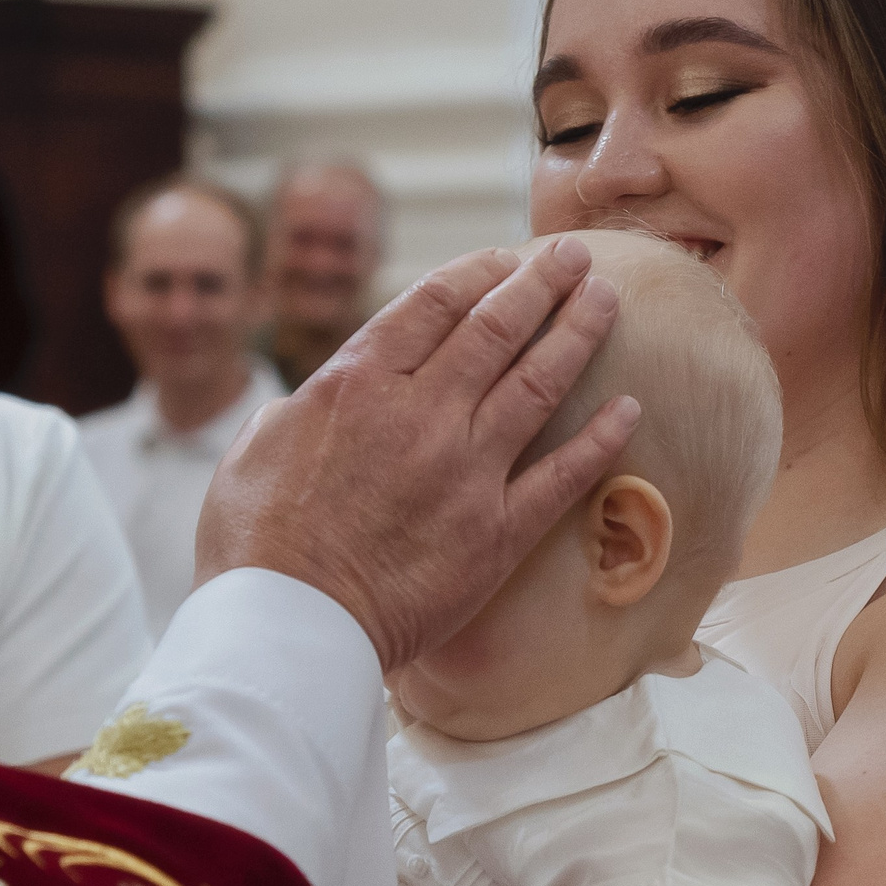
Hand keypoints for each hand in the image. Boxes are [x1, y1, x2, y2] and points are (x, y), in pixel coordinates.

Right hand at [196, 237, 638, 672]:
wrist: (293, 627)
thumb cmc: (256, 545)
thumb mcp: (256, 447)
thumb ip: (301, 409)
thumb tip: (318, 397)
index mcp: (358, 383)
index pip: (434, 302)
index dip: (478, 271)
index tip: (506, 258)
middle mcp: (421, 413)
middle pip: (497, 328)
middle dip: (542, 283)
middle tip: (573, 258)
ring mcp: (466, 471)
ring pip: (538, 383)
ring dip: (577, 334)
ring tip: (606, 301)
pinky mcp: (496, 532)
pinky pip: (563, 475)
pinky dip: (600, 439)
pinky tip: (629, 409)